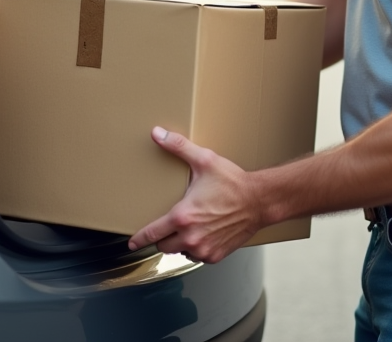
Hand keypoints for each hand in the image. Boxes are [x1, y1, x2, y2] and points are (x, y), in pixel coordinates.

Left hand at [127, 127, 261, 263]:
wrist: (259, 201)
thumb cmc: (233, 182)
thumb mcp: (205, 161)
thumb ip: (178, 147)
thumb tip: (158, 134)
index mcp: (182, 217)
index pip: (152, 234)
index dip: (139, 239)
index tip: (132, 243)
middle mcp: (191, 237)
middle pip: (164, 246)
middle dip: (163, 238)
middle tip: (170, 225)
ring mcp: (203, 249)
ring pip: (180, 252)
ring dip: (181, 243)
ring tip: (190, 227)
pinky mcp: (215, 255)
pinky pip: (197, 256)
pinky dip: (197, 248)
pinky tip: (204, 233)